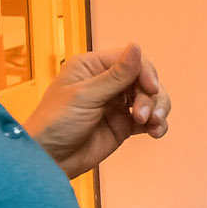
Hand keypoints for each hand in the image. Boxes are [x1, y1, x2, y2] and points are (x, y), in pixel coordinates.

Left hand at [25, 43, 170, 178]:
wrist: (49, 160)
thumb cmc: (55, 124)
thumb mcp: (85, 97)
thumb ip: (115, 75)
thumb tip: (136, 47)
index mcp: (92, 67)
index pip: (130, 60)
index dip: (145, 72)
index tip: (151, 89)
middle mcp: (107, 82)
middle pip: (144, 79)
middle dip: (150, 97)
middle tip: (142, 115)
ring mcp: (117, 104)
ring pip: (150, 99)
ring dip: (157, 110)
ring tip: (153, 126)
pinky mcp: (124, 124)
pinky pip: (149, 119)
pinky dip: (157, 124)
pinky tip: (155, 133)